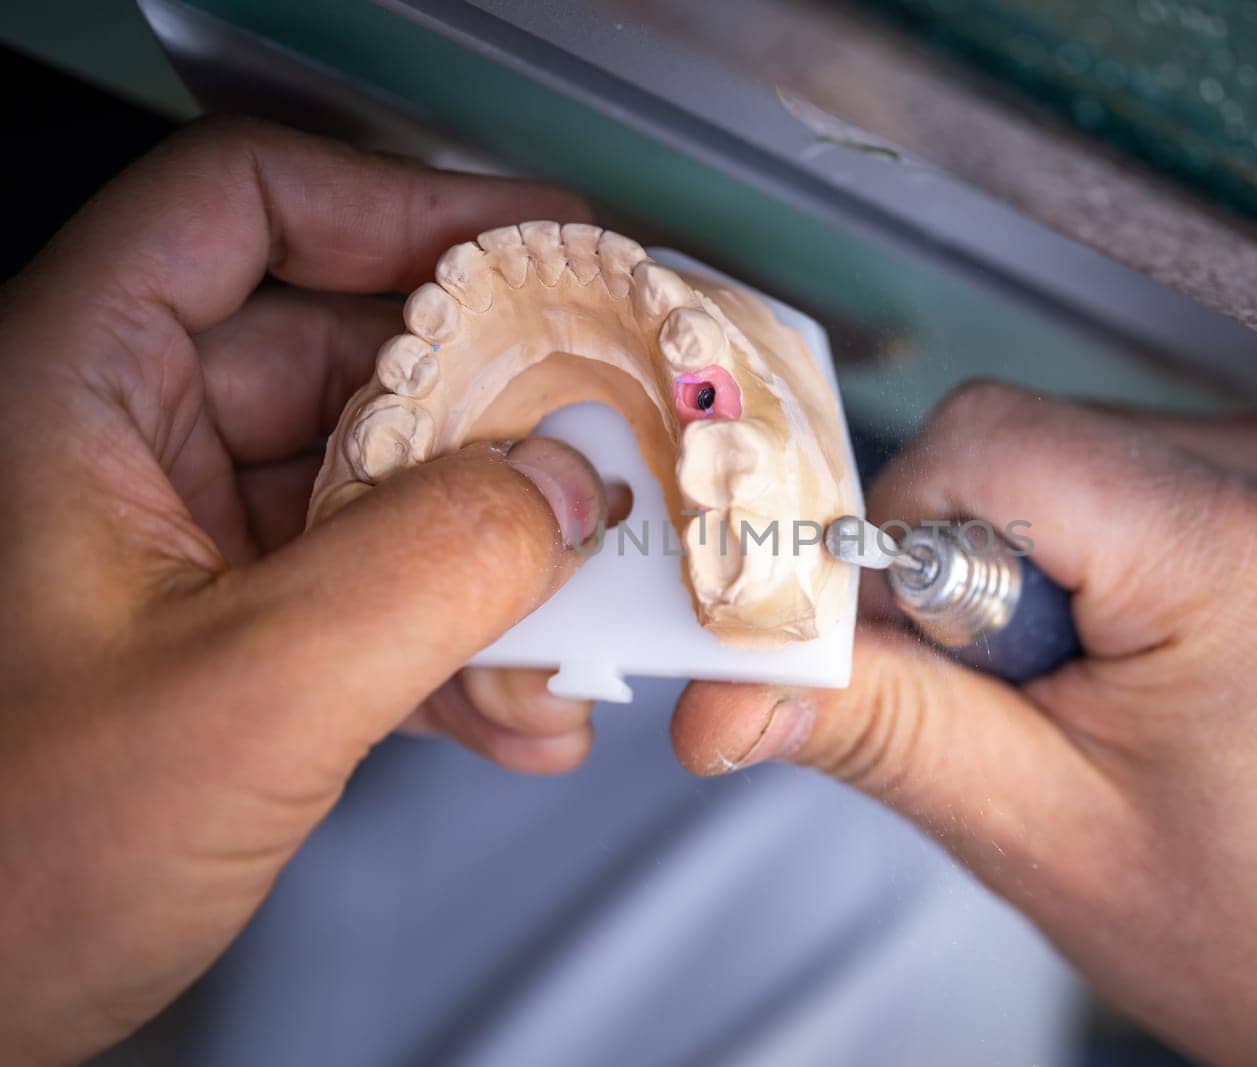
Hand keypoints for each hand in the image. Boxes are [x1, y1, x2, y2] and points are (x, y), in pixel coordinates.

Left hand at [0, 118, 603, 1061]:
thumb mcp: (246, 697)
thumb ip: (433, 570)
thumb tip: (565, 484)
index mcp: (71, 394)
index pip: (244, 204)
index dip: (401, 201)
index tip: (531, 244)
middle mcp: (121, 450)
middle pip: (342, 349)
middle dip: (490, 408)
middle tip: (600, 436)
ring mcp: (177, 546)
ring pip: (373, 480)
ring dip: (489, 546)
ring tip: (573, 605)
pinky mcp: (222, 632)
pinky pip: (365, 586)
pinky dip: (453, 635)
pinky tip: (515, 704)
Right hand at [673, 382, 1256, 1064]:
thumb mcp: (1041, 834)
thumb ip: (875, 729)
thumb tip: (724, 690)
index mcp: (1242, 550)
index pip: (980, 444)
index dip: (892, 543)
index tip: (893, 653)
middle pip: (1016, 443)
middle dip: (961, 574)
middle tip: (1014, 703)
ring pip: (1058, 457)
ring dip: (1020, 571)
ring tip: (1083, 694)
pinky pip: (1118, 474)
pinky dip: (1080, 559)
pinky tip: (1123, 659)